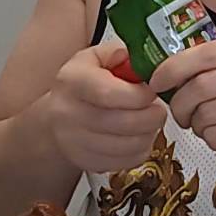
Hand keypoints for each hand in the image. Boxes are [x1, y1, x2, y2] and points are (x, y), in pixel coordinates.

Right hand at [45, 43, 167, 171]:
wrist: (57, 116)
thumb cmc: (83, 84)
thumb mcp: (96, 58)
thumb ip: (120, 53)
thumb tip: (141, 60)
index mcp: (71, 81)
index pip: (108, 93)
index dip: (139, 95)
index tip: (152, 91)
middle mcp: (67, 113)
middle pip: (123, 123)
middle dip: (152, 116)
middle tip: (159, 109)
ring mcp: (73, 142)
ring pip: (128, 145)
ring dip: (149, 134)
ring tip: (150, 122)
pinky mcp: (85, 162)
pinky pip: (125, 162)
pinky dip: (140, 150)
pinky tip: (138, 137)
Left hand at [149, 37, 215, 175]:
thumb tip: (171, 70)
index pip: (207, 52)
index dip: (174, 67)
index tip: (158, 81)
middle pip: (201, 84)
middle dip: (181, 103)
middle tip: (182, 115)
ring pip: (206, 112)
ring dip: (198, 125)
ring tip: (209, 127)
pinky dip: (212, 140)